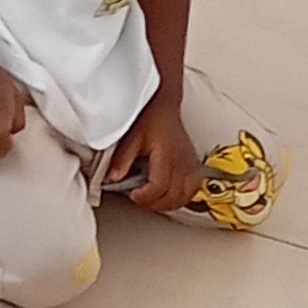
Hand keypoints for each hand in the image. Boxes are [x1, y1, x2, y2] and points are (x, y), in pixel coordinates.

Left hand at [105, 85, 200, 216]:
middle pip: (173, 196)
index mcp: (167, 155)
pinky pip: (194, 188)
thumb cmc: (151, 117)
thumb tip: (114, 177)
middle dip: (154, 203)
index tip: (134, 195)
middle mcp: (182, 161)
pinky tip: (171, 195)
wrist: (164, 104)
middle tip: (141, 199)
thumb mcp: (131, 137)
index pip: (159, 187)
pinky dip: (183, 197)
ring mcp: (190, 164)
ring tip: (154, 200)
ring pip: (186, 196)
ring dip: (169, 204)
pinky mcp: (193, 164)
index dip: (145, 197)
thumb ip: (122, 159)